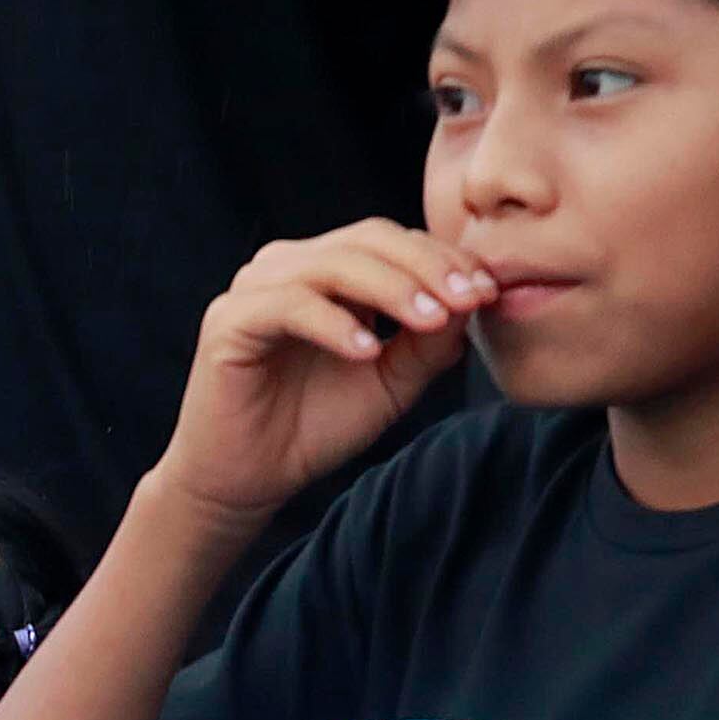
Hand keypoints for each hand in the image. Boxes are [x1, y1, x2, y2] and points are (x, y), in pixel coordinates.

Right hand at [150, 222, 484, 530]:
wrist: (247, 480)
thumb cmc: (312, 428)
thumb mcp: (389, 384)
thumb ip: (426, 344)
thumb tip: (472, 302)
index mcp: (328, 270)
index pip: (394, 243)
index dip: (445, 261)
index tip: (489, 292)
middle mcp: (290, 266)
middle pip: (369, 239)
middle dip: (427, 268)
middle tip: (469, 300)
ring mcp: (256, 289)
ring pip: (334, 265)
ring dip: (390, 290)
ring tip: (430, 322)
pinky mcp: (229, 321)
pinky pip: (289, 306)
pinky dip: (334, 324)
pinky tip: (367, 351)